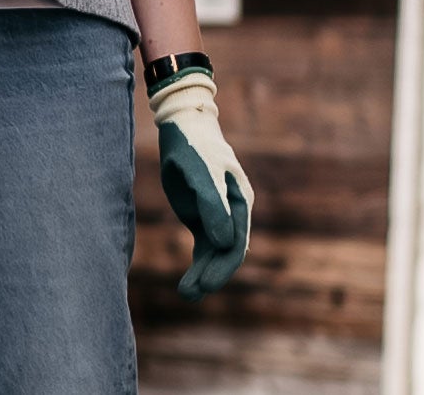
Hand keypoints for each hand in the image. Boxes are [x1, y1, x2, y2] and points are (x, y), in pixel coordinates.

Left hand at [152, 72, 253, 298]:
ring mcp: (217, 216)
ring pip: (214, 253)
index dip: (223, 265)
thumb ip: (212, 206)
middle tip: (191, 294)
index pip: (237, 242)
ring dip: (202, 273)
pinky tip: (188, 281)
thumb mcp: (201, 173)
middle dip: (212, 275)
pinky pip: (203, 246)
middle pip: (227, 253)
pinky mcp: (201, 217)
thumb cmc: (195, 147)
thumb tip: (224, 243)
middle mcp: (233, 213)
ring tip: (186, 294)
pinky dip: (197, 263)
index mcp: (241, 202)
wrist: (182, 128)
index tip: (205, 283)